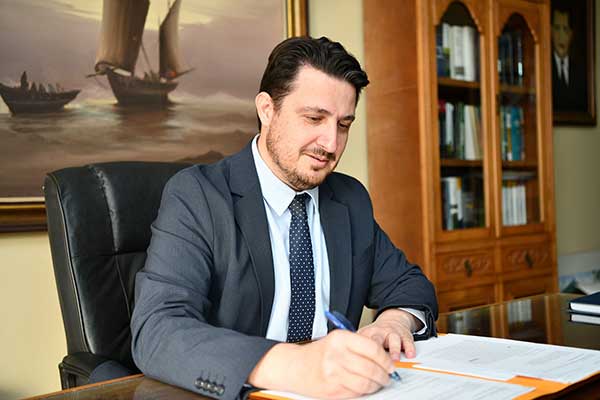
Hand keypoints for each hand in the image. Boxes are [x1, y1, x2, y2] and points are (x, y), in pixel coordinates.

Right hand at [248, 330, 394, 398]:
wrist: (294, 366)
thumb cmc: (318, 353)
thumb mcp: (336, 341)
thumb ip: (359, 346)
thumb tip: (383, 359)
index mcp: (340, 339)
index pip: (372, 349)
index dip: (386, 359)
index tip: (390, 365)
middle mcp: (336, 355)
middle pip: (371, 368)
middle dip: (384, 375)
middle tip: (387, 376)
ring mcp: (333, 374)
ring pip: (366, 383)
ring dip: (376, 385)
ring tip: (378, 383)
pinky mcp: (332, 390)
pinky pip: (356, 393)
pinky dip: (364, 392)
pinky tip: (364, 387)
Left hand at [358, 309, 419, 360]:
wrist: (393, 319)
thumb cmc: (378, 333)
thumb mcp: (365, 336)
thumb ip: (356, 346)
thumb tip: (345, 360)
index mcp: (369, 333)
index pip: (363, 343)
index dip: (362, 354)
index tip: (361, 365)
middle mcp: (381, 333)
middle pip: (377, 340)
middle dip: (377, 351)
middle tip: (377, 362)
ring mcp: (393, 333)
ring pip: (394, 340)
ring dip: (394, 350)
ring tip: (395, 360)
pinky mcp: (405, 335)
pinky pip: (408, 341)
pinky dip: (409, 348)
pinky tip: (410, 355)